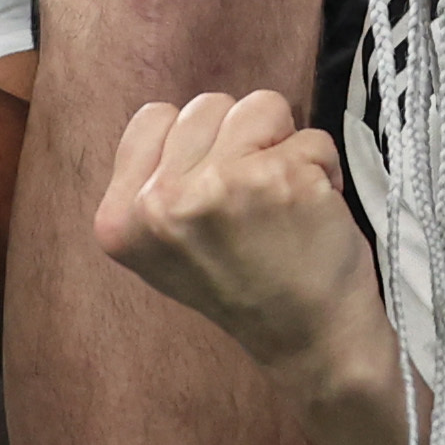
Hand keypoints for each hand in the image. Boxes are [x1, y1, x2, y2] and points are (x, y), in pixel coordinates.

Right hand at [90, 88, 382, 386]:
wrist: (306, 340)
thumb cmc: (244, 285)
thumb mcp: (164, 245)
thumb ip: (157, 181)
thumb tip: (179, 118)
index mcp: (121, 219)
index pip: (154, 117)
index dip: (195, 145)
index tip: (213, 194)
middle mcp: (162, 202)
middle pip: (207, 105)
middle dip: (240, 141)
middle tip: (251, 203)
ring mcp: (220, 186)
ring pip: (260, 105)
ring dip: (282, 145)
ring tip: (280, 199)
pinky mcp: (280, 178)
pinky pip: (311, 136)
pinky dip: (323, 167)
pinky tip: (313, 212)